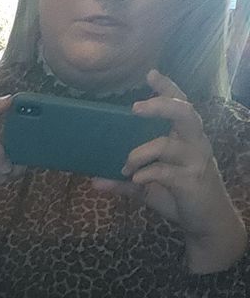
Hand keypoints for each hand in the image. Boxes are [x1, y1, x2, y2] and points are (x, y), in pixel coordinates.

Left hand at [98, 71, 247, 274]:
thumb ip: (124, 182)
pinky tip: (136, 179)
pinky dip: (147, 173)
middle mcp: (195, 143)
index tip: (150, 74)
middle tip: (134, 107)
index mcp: (186, 138)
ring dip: (140, 153)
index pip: (180, 104)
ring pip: (168, 144)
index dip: (167, 88)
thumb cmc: (179, 197)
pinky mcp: (192, 181)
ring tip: (126, 167)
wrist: (204, 223)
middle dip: (161, 105)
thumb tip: (94, 181)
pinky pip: (166, 170)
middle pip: (184, 113)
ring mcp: (195, 161)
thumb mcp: (148, 188)